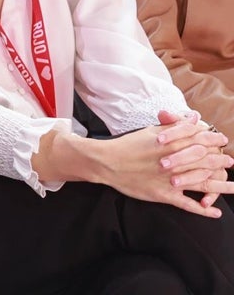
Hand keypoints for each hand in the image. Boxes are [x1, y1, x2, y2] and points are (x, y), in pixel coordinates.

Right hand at [94, 114, 233, 216]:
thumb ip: (174, 126)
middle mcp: (175, 162)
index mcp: (172, 144)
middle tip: (230, 161)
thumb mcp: (150, 131)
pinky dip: (202, 209)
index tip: (222, 139)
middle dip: (220, 160)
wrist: (107, 162)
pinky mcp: (164, 194)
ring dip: (221, 186)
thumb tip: (193, 118)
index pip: (199, 140)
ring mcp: (171, 179)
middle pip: (205, 161)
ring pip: (202, 184)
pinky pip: (187, 204)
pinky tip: (214, 212)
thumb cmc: (127, 145)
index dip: (212, 139)